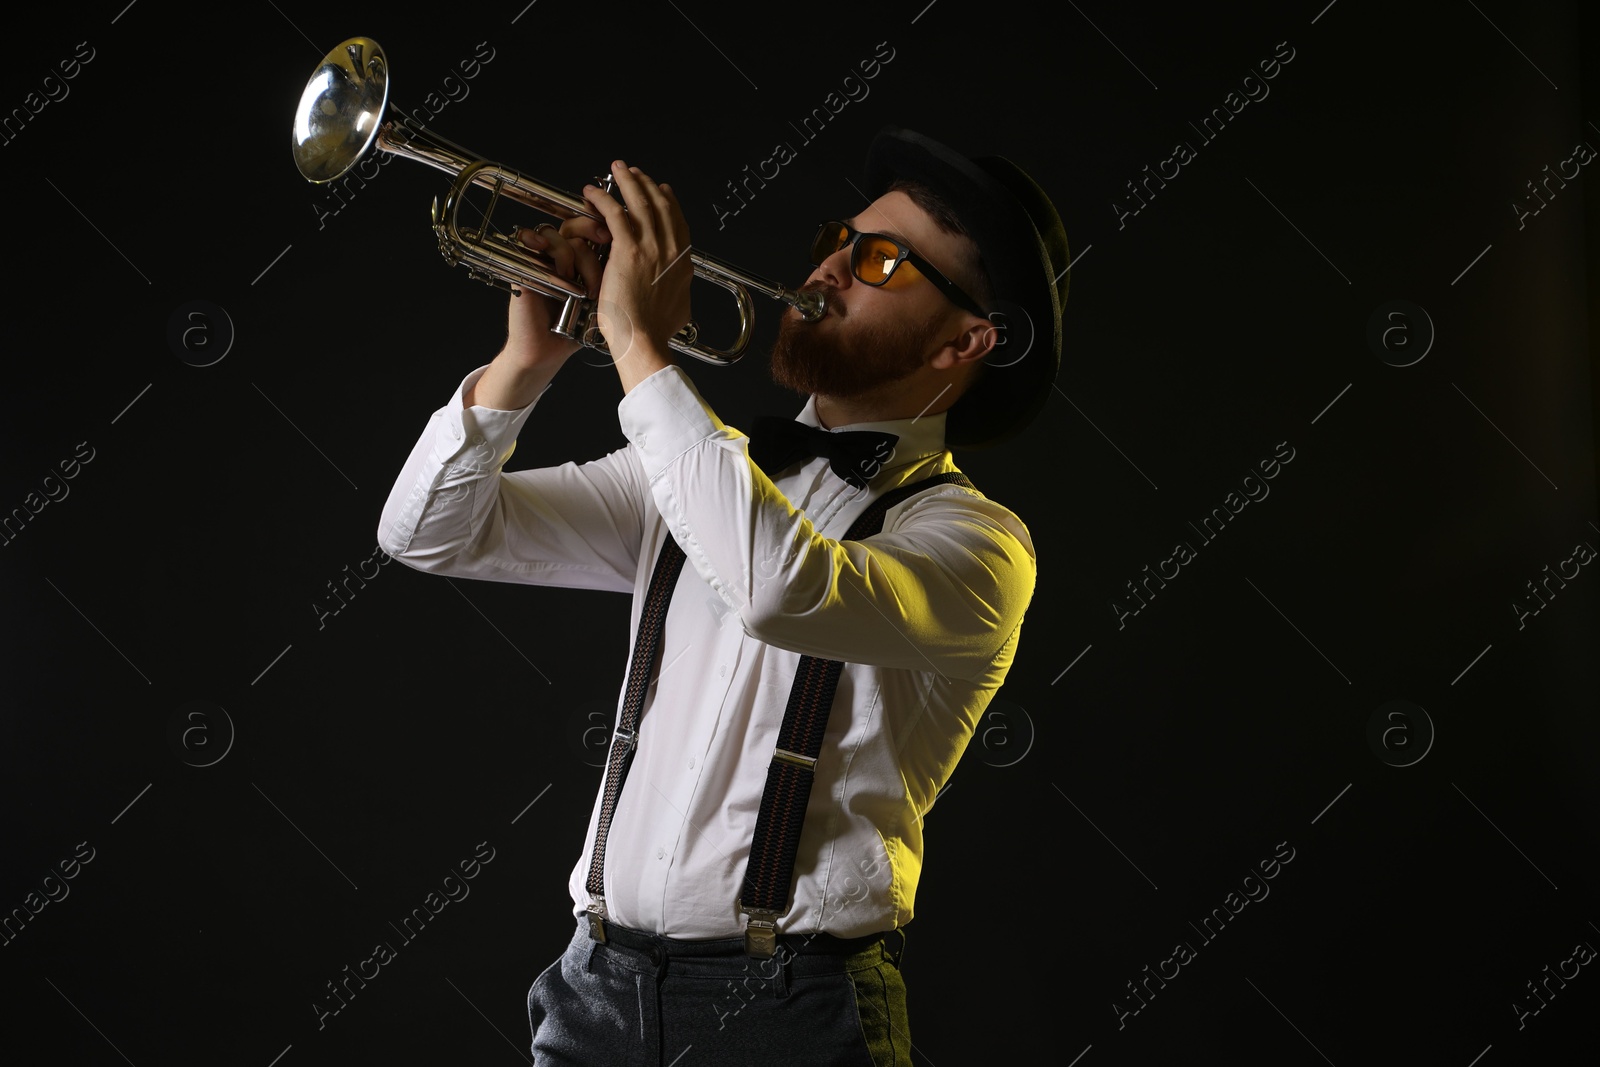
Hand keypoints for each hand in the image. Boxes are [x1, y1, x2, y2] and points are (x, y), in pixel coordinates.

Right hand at [500, 213, 610, 369]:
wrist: (548, 350)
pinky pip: (527, 239)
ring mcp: (542, 260)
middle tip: (605, 240)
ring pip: (558, 235)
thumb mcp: (602, 299)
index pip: (591, 227)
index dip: (603, 223)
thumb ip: (612, 275)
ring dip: (571, 254)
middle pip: (575, 224)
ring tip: (577, 282)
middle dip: (591, 230)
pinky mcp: (524, 265)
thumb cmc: (575, 329)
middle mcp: (561, 256)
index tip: (617, 232)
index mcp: (582, 260)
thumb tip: (633, 251)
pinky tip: (542, 246)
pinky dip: (535, 238)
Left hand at [581, 160, 691, 383]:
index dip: (668, 201)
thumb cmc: (655, 333)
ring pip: (640, 202)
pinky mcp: (628, 250)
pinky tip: (591, 192)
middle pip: (661, 205)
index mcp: (683, 263)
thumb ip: (678, 294)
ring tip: (618, 169)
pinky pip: (614, 214)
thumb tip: (680, 296)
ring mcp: (651, 247)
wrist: (644, 340)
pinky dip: (602, 199)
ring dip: (628, 181)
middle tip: (635, 173)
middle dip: (647, 184)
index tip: (661, 190)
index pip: (677, 221)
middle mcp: (670, 249)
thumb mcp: (679, 309)